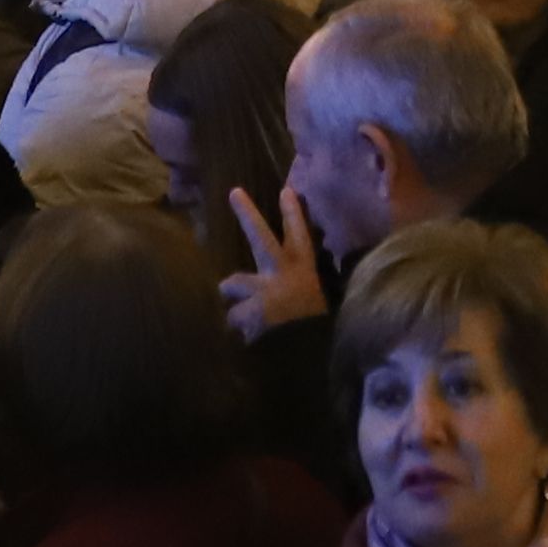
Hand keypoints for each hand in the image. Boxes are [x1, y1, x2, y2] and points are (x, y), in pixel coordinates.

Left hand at [219, 181, 331, 342]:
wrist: (309, 357)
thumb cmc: (316, 332)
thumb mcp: (316, 307)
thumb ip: (298, 295)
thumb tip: (278, 297)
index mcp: (304, 272)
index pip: (300, 236)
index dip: (293, 213)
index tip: (286, 189)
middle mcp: (282, 273)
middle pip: (260, 236)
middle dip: (247, 213)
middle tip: (234, 192)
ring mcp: (263, 289)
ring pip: (232, 284)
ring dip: (233, 299)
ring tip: (244, 320)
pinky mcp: (247, 309)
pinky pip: (231, 317)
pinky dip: (235, 328)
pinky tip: (244, 338)